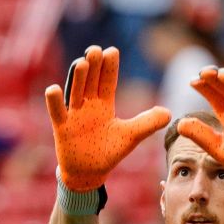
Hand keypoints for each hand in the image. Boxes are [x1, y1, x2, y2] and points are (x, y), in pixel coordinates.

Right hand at [44, 46, 171, 191]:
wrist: (89, 172)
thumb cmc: (108, 151)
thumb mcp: (130, 136)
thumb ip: (147, 123)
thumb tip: (168, 112)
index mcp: (105, 104)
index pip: (108, 81)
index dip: (109, 67)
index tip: (112, 51)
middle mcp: (88, 105)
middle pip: (90, 81)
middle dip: (93, 66)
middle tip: (95, 50)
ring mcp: (74, 114)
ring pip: (75, 92)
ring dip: (78, 78)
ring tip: (82, 63)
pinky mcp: (62, 127)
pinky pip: (57, 112)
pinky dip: (54, 102)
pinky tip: (54, 89)